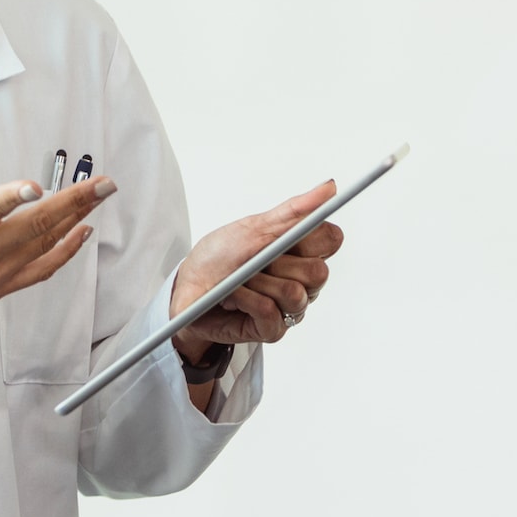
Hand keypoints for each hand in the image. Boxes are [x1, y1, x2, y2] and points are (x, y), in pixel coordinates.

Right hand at [0, 143, 113, 349]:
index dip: (15, 196)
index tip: (39, 184)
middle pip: (36, 226)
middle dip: (75, 202)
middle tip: (103, 183)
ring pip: (45, 246)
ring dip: (76, 221)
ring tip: (98, 199)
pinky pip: (41, 271)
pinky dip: (65, 253)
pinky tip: (79, 235)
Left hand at [170, 180, 344, 356]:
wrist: (186, 290)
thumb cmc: (218, 257)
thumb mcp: (253, 228)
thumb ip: (295, 211)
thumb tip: (331, 186)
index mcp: (300, 251)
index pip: (331, 240)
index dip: (309, 237)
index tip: (285, 236)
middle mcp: (301, 279)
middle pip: (318, 271)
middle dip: (277, 262)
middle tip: (254, 261)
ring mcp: (290, 307)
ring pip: (294, 293)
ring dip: (256, 283)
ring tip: (238, 281)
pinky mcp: (273, 329)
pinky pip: (272, 312)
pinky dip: (246, 300)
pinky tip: (232, 298)